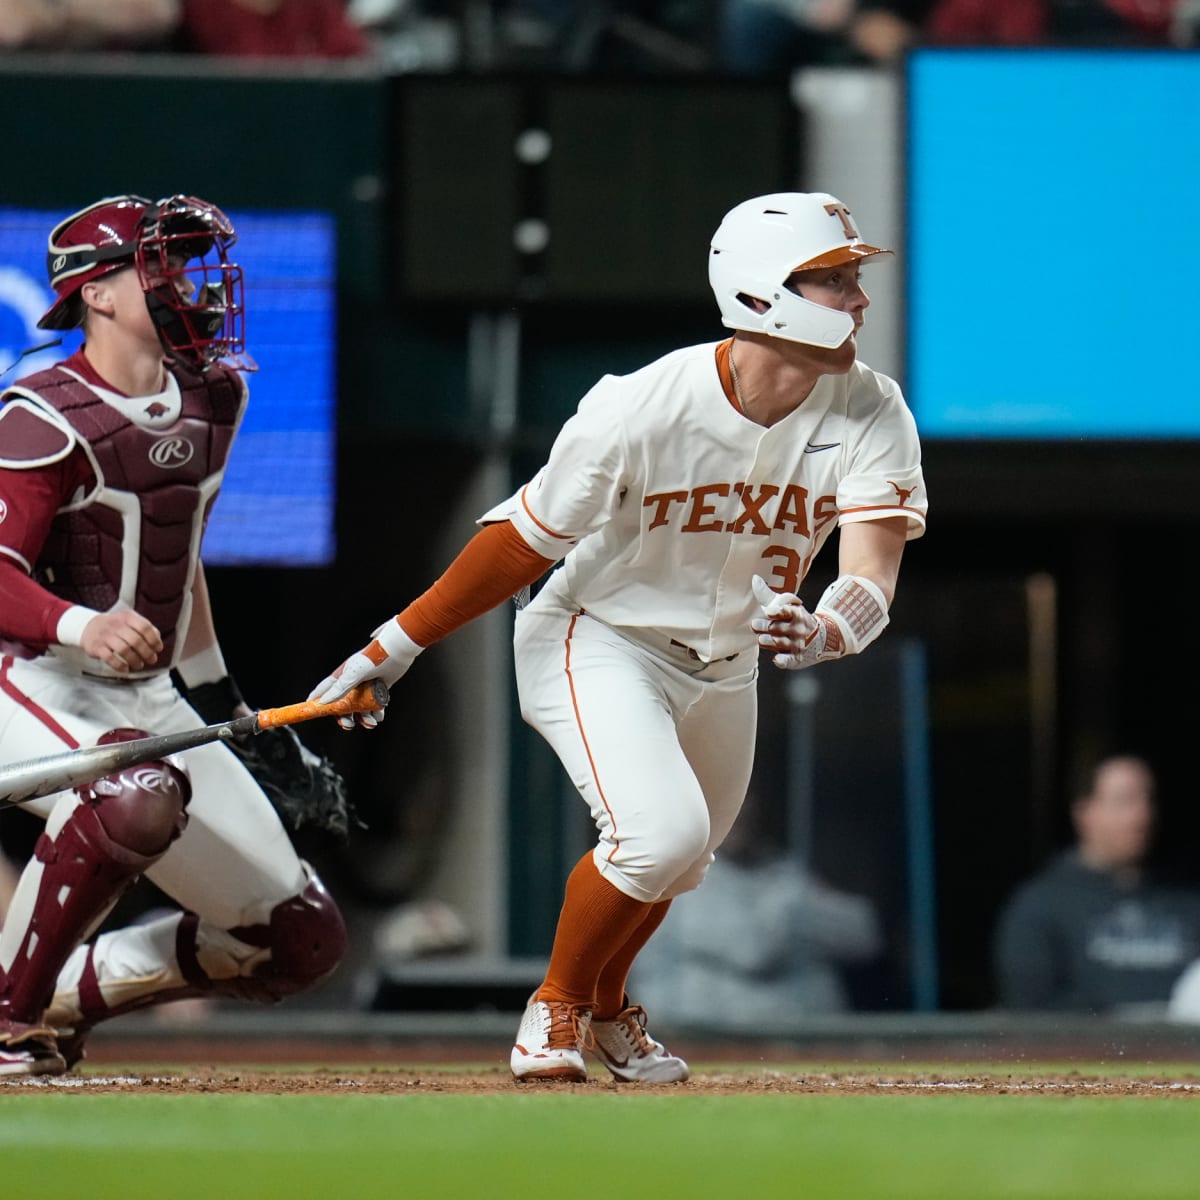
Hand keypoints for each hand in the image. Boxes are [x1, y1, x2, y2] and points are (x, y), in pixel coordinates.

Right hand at [80, 611, 162, 671]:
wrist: (89, 627)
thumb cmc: (116, 626)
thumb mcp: (130, 621)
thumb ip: (145, 628)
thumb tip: (158, 639)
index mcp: (127, 617)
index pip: (144, 627)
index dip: (154, 640)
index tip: (158, 649)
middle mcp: (116, 625)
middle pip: (135, 640)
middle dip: (147, 653)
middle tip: (152, 660)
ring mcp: (105, 636)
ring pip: (123, 650)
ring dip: (135, 660)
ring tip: (140, 665)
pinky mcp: (96, 647)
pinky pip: (110, 658)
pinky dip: (120, 666)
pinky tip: (126, 669)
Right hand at [308, 617, 423, 729]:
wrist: (397, 651)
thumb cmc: (374, 657)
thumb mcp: (354, 673)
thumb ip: (340, 688)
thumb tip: (323, 702)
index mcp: (342, 676)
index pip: (325, 690)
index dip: (317, 700)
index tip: (310, 711)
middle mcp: (352, 682)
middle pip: (342, 704)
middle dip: (344, 716)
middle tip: (348, 725)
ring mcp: (366, 686)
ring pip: (360, 707)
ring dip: (363, 718)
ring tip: (371, 722)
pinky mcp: (379, 688)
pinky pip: (374, 705)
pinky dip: (376, 712)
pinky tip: (380, 715)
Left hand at [750, 575, 841, 669]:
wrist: (825, 638)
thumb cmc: (798, 620)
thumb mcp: (788, 606)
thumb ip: (769, 596)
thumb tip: (754, 579)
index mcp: (796, 614)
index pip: (787, 611)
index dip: (777, 611)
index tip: (768, 612)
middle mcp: (797, 629)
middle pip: (779, 628)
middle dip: (767, 627)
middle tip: (754, 625)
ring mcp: (797, 644)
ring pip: (782, 643)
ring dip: (771, 641)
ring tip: (761, 640)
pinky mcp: (797, 658)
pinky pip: (790, 660)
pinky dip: (784, 661)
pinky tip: (777, 660)